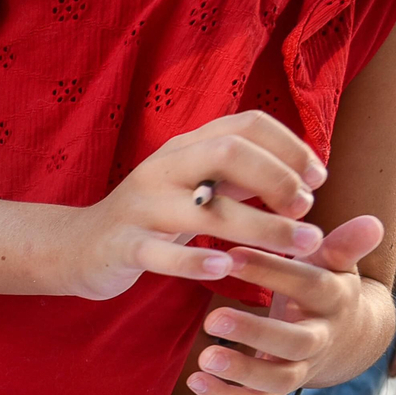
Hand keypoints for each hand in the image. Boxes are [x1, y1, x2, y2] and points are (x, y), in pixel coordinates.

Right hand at [74, 110, 327, 300]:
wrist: (77, 246)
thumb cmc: (150, 217)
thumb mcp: (192, 186)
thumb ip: (240, 175)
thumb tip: (304, 172)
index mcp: (183, 148)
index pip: (245, 125)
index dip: (291, 146)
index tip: (318, 178)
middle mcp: (162, 168)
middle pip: (228, 152)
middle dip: (278, 179)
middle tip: (307, 210)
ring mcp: (139, 206)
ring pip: (204, 209)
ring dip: (261, 227)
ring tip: (301, 246)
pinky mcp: (121, 246)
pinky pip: (159, 253)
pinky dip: (194, 261)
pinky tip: (225, 269)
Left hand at [190, 215, 384, 394]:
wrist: (349, 335)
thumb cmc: (326, 285)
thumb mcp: (336, 263)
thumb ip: (343, 245)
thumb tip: (371, 223)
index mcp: (332, 299)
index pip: (307, 284)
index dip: (271, 271)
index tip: (231, 255)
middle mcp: (320, 337)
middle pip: (295, 342)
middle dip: (254, 333)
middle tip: (212, 318)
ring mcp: (302, 368)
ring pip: (277, 380)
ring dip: (241, 372)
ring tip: (204, 358)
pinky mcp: (280, 389)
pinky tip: (196, 381)